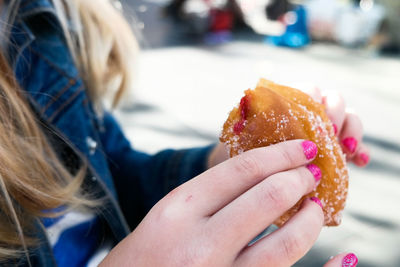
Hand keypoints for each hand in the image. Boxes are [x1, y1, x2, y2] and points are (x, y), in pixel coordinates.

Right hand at [101, 140, 324, 266]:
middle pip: (267, 197)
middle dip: (299, 179)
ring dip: (309, 220)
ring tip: (315, 208)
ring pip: (284, 244)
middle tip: (311, 174)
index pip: (241, 170)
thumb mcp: (168, 214)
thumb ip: (210, 194)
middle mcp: (200, 242)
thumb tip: (260, 174)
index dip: (280, 154)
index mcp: (178, 209)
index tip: (302, 147)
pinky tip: (342, 257)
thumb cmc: (144, 254)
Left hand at [208, 87, 368, 168]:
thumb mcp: (243, 140)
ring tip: (346, 149)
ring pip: (348, 116)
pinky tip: (359, 161)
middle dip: (335, 114)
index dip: (314, 101)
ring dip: (352, 129)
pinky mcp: (334, 147)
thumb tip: (244, 106)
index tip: (313, 119)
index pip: (307, 90)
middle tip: (330, 133)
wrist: (252, 177)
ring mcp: (324, 128)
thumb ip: (247, 124)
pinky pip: (354, 143)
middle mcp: (308, 111)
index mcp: (287, 103)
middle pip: (332, 99)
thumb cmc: (244, 154)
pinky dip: (360, 149)